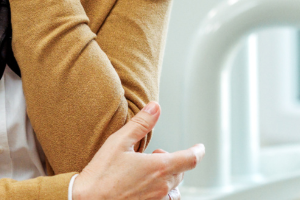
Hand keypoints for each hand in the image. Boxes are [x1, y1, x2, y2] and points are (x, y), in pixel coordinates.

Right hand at [71, 102, 204, 199]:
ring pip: (173, 188)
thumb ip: (141, 124)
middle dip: (173, 162)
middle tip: (155, 155)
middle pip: (180, 172)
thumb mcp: (119, 143)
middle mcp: (162, 186)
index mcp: (159, 167)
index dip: (198, 151)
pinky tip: (143, 186)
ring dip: (167, 178)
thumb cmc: (100, 174)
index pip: (190, 159)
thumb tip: (155, 107)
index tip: (199, 148)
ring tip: (149, 173)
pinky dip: (160, 191)